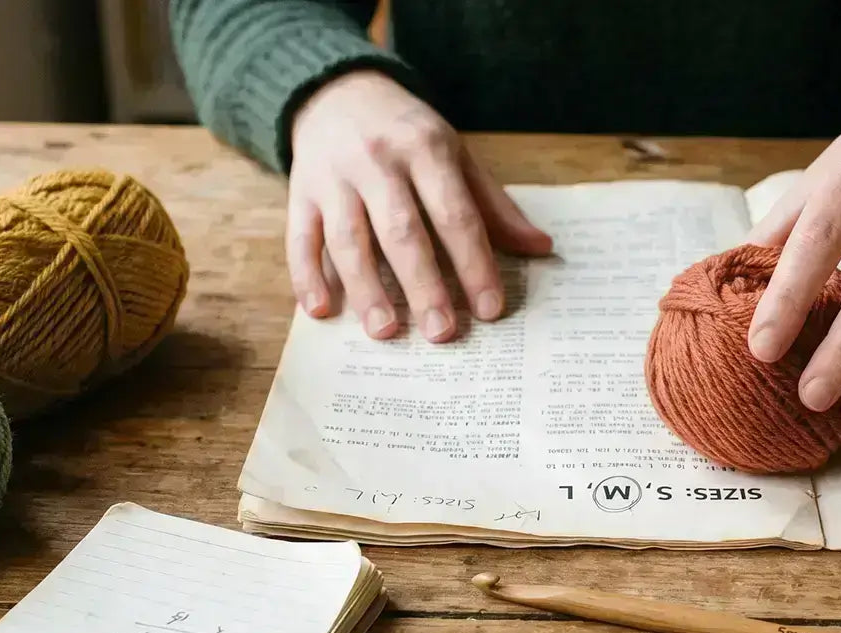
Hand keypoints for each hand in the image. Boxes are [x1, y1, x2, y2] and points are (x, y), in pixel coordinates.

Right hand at [287, 70, 552, 341]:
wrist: (337, 91)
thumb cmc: (406, 133)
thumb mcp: (455, 154)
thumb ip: (493, 205)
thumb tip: (540, 248)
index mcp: (426, 149)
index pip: (455, 213)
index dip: (474, 263)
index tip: (489, 309)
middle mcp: (377, 162)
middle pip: (401, 230)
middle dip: (423, 284)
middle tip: (441, 333)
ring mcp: (333, 178)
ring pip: (349, 239)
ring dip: (366, 288)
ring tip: (386, 331)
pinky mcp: (300, 193)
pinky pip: (300, 238)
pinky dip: (307, 276)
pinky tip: (322, 310)